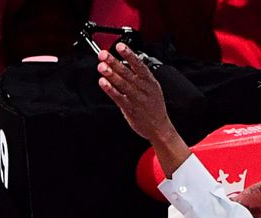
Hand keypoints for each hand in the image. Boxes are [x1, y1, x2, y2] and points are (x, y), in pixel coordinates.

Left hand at [98, 42, 190, 176]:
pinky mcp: (130, 109)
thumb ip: (141, 76)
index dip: (129, 55)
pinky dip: (110, 90)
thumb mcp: (153, 88)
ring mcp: (137, 99)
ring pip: (123, 84)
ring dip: (111, 74)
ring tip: (102, 66)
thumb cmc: (154, 107)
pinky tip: (103, 83)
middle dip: (115, 62)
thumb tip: (127, 61)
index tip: (120, 46)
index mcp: (150, 82)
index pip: (139, 65)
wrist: (159, 127)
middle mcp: (143, 89)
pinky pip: (118, 97)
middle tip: (104, 54)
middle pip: (128, 73)